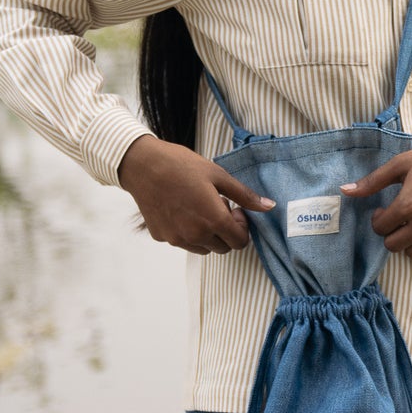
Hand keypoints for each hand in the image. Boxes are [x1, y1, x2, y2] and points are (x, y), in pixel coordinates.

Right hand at [118, 134, 273, 254]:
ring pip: (203, 248)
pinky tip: (181, 209)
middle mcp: (196, 235)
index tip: (234, 209)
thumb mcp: (218, 175)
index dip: (242, 226)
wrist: (142, 164)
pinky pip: (183, 241)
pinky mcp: (162, 237)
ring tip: (198, 207)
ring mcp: (177, 239)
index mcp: (214, 221)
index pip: (240, 242)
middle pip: (223, 247)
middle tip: (217, 205)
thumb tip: (269, 207)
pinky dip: (187, 231)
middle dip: (226, 230)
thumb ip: (245, 195)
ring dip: (207, 234)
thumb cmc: (181, 165)